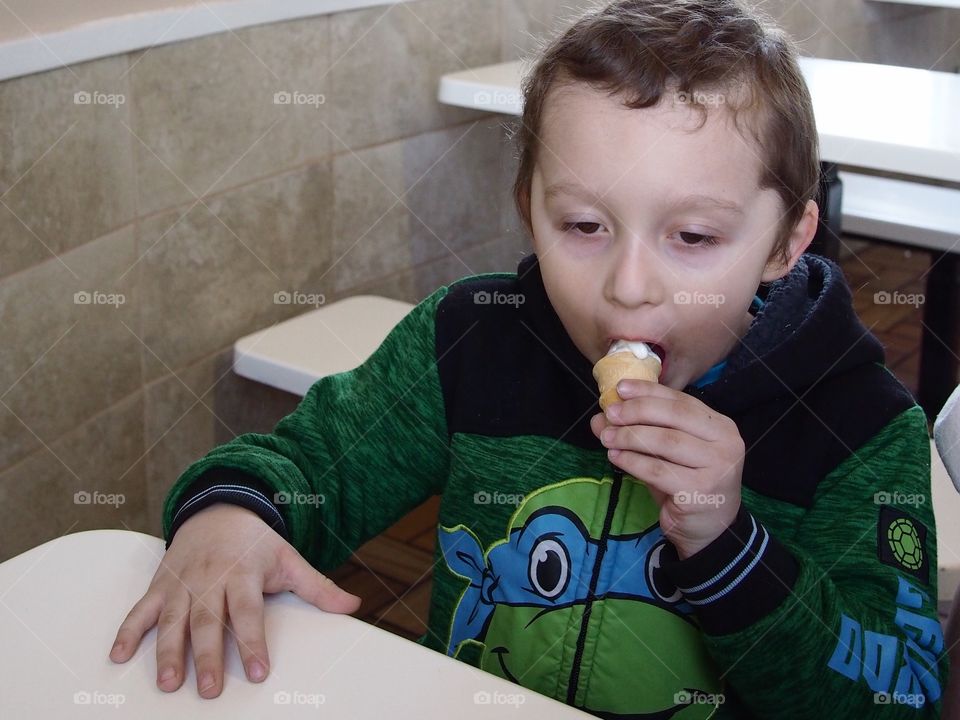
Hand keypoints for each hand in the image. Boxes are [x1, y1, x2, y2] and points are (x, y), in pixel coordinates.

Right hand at [108, 503, 360, 697]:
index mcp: (244, 574)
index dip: (252, 641)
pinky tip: (118, 656)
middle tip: (209, 689)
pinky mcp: (161, 585)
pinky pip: (141, 609)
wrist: (219, 508)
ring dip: (166, 651)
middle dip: (207, 656)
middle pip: (208, 621)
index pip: (248, 612)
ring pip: (172, 619)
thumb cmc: (256, 542)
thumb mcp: (289, 559)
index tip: (257, 671)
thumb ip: (318, 587)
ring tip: (167, 682)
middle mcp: (210, 580)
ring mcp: (182, 583)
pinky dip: (127, 631)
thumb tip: (353, 605)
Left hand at [591, 379, 743, 558]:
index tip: (620, 388)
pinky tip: (616, 458)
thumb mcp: (665, 455)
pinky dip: (632, 462)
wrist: (710, 530)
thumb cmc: (687, 485)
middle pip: (674, 416)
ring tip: (607, 438)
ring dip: (630, 437)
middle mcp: (726, 442)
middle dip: (637, 412)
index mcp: (720, 426)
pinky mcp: (700, 490)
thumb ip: (640, 432)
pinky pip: (658, 470)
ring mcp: (716, 467)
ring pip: (665, 441)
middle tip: (610, 414)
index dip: (649, 391)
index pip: (681, 401)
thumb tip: (600, 418)